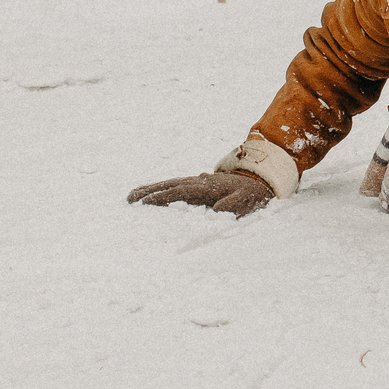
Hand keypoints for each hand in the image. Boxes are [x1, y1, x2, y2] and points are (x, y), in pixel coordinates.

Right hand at [127, 171, 274, 215]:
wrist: (260, 179)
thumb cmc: (253, 194)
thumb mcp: (248, 200)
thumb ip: (234, 205)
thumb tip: (219, 208)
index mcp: (208, 187)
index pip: (180, 192)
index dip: (162, 197)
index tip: (145, 203)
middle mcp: (199, 182)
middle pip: (169, 185)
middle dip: (149, 192)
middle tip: (128, 198)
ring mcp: (197, 182)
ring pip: (169, 184)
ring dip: (151, 189)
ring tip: (132, 195)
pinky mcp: (197, 185)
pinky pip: (175, 186)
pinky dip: (161, 188)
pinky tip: (151, 194)